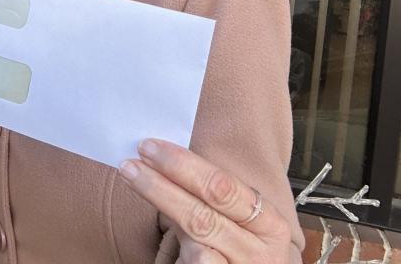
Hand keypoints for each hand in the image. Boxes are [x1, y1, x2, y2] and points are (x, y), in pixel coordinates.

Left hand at [119, 139, 291, 262]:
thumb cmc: (245, 248)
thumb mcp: (242, 221)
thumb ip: (213, 197)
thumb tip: (164, 160)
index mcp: (270, 224)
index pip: (223, 187)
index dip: (183, 165)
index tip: (150, 147)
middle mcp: (259, 253)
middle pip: (202, 216)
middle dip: (161, 187)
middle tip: (130, 166)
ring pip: (195, 245)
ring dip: (162, 215)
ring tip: (134, 186)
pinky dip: (175, 255)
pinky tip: (157, 241)